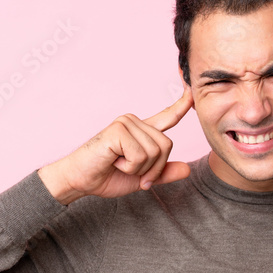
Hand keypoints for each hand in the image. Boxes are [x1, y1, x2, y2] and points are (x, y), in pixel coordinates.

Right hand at [39, 87, 193, 203]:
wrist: (80, 181)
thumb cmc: (106, 176)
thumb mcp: (141, 179)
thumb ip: (163, 173)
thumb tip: (188, 170)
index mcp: (142, 131)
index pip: (168, 117)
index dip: (182, 105)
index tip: (192, 91)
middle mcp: (135, 122)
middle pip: (166, 146)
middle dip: (154, 168)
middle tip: (132, 173)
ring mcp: (126, 123)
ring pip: (155, 151)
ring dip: (139, 169)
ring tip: (119, 165)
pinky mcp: (118, 130)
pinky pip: (140, 154)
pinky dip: (129, 167)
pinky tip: (113, 161)